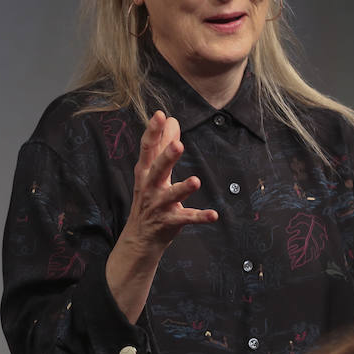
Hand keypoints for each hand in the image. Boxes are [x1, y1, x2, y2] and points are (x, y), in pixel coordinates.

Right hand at [120, 111, 218, 251]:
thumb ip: (163, 145)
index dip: (153, 131)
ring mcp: (159, 205)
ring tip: (195, 181)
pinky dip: (200, 217)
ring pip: (171, 195)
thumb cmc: (149, 198)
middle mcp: (150, 187)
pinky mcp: (170, 221)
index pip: (148, 149)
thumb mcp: (152, 171)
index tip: (159, 115)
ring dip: (183, 189)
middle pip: (158, 169)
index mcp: (146, 172)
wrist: (139, 238)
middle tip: (178, 145)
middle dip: (167, 157)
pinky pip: (186, 218)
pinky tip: (213, 215)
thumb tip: (172, 120)